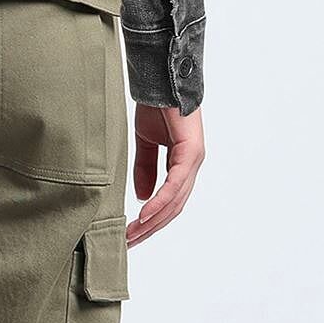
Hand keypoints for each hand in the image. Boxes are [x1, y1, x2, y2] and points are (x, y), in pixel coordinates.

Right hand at [128, 103, 204, 246]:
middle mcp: (192, 165)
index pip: (169, 201)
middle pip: (173, 208)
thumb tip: (142, 197)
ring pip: (175, 201)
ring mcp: (193, 160)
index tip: (132, 234)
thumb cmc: (156, 106)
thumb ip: (145, 168)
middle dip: (150, 228)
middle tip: (129, 242)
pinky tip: (145, 215)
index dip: (151, 220)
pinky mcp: (190, 152)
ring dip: (153, 221)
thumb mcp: (146, 142)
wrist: (162, 80)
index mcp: (182, 164)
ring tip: (133, 234)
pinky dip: (160, 202)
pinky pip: (174, 185)